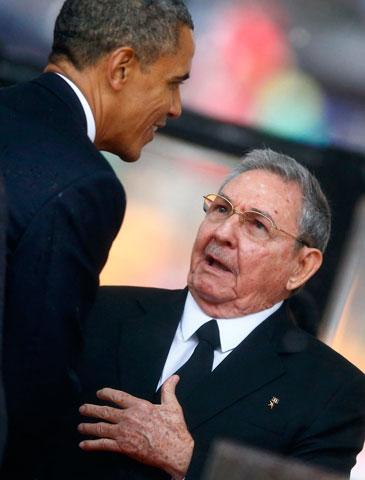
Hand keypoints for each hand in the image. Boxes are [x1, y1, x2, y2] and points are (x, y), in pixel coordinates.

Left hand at [78, 375, 193, 479]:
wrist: (175, 450)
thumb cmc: (175, 429)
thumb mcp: (172, 405)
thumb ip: (169, 390)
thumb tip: (174, 378)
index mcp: (139, 406)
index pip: (118, 396)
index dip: (106, 394)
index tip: (99, 393)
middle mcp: (129, 417)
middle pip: (105, 411)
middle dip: (91, 409)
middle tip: (82, 409)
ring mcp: (124, 432)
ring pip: (100, 428)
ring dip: (88, 426)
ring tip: (80, 426)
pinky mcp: (123, 447)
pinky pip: (103, 445)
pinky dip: (91, 445)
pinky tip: (83, 444)